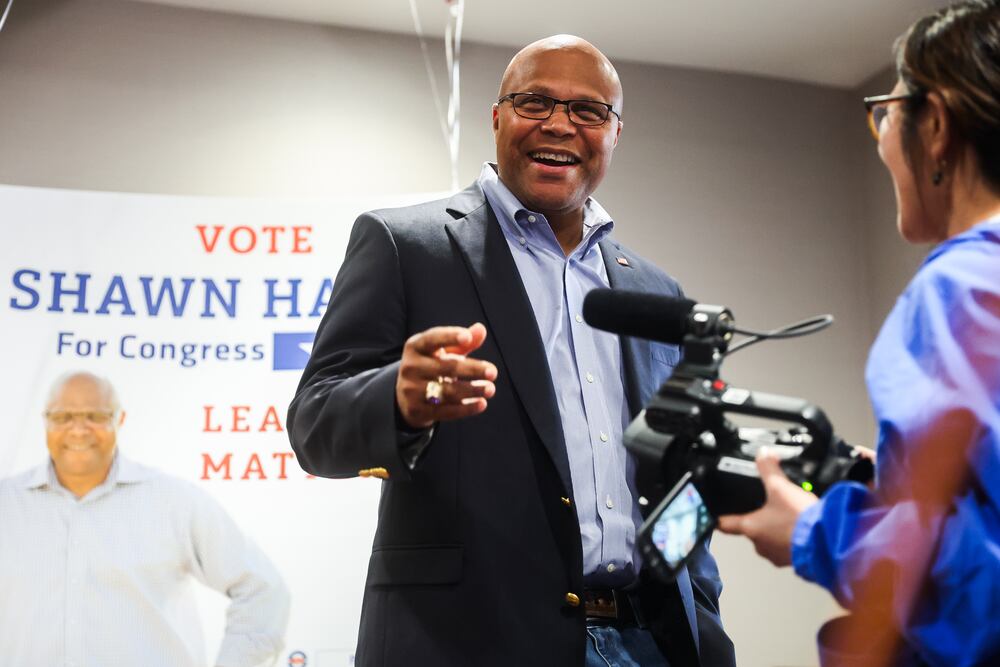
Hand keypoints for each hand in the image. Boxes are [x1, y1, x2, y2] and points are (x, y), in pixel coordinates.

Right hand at [395, 322, 497, 428]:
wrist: (406, 396)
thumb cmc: (431, 366)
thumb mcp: (443, 352)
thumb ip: (463, 343)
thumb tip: (481, 329)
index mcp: (415, 346)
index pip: (433, 338)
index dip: (450, 337)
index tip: (467, 337)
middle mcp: (410, 367)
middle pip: (447, 367)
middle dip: (472, 369)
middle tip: (493, 372)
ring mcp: (411, 390)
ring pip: (447, 391)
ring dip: (472, 390)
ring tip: (490, 389)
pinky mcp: (416, 410)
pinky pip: (445, 411)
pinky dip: (465, 409)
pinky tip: (481, 404)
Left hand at [717, 448, 818, 566]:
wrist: (827, 541)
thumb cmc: (798, 518)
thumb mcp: (781, 487)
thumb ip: (769, 469)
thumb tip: (763, 453)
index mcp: (750, 527)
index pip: (725, 524)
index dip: (719, 518)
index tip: (715, 516)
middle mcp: (760, 545)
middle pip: (751, 530)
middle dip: (759, 519)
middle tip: (770, 507)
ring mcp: (776, 556)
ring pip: (770, 540)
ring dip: (777, 530)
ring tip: (790, 516)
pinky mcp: (793, 562)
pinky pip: (787, 548)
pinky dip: (791, 539)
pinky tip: (801, 528)